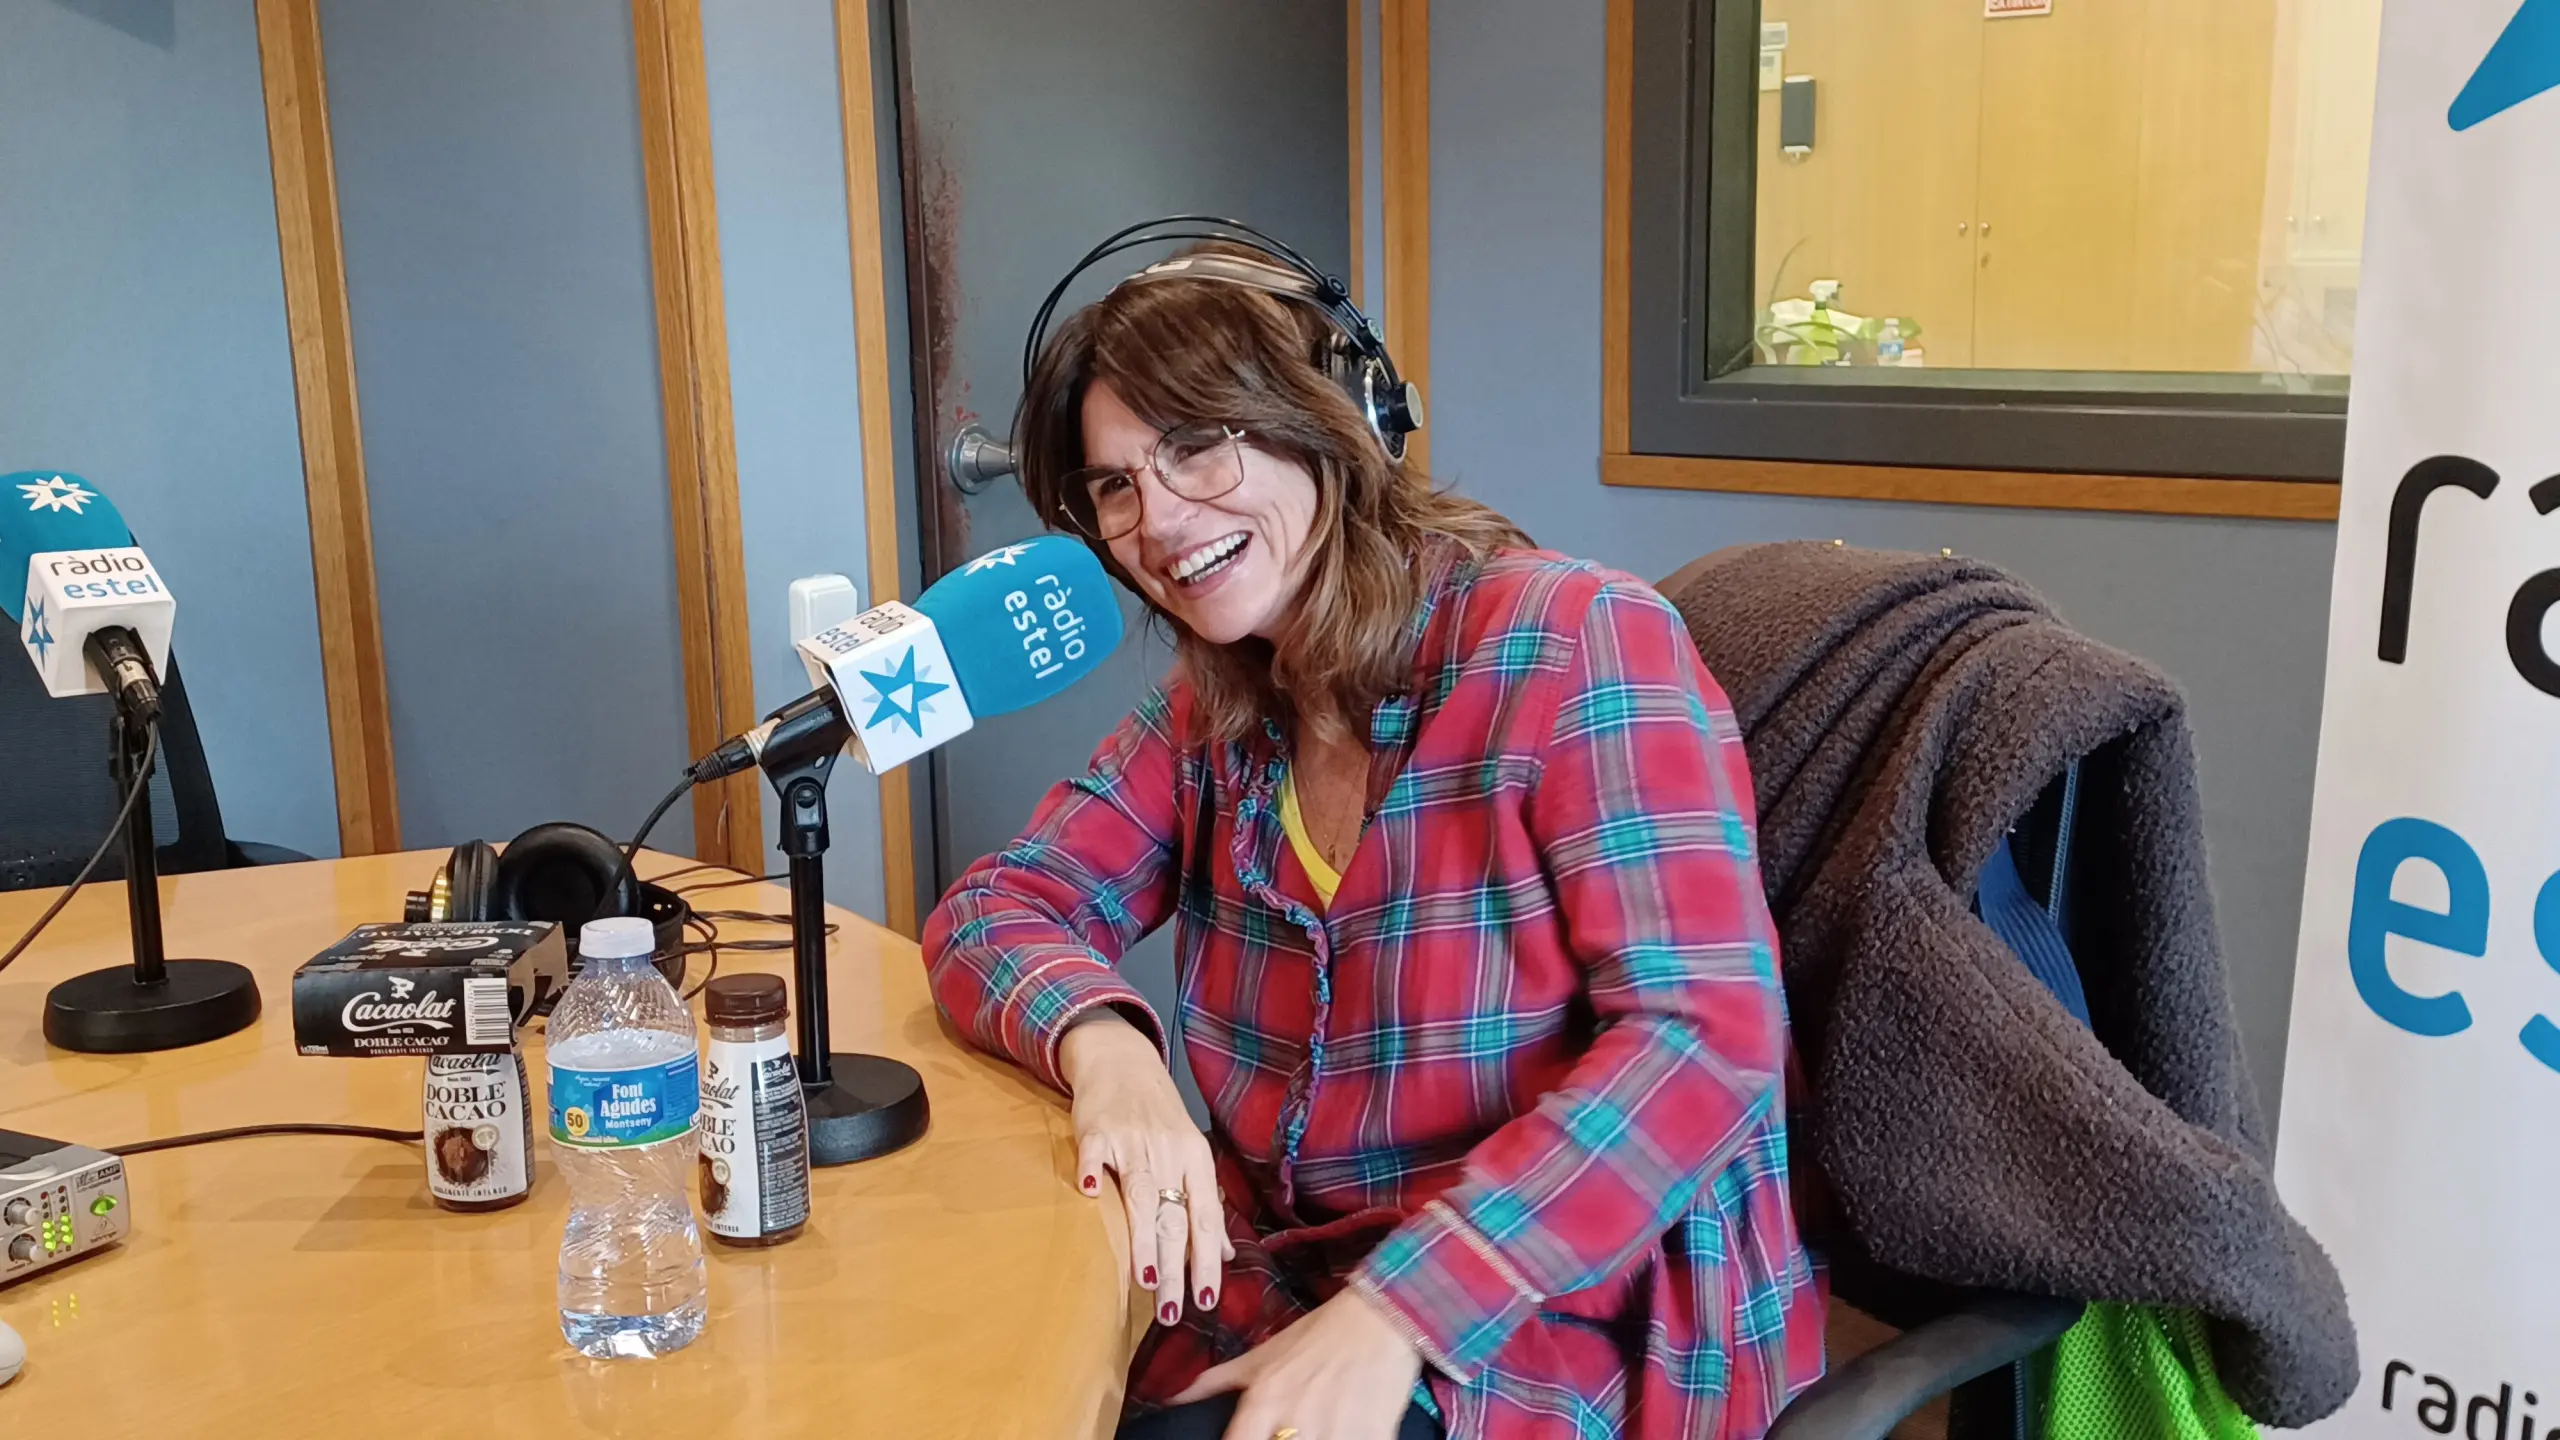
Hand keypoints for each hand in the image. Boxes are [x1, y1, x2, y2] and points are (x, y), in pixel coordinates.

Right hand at [1059, 1009, 1230, 1327]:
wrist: (1123, 1060)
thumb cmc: (1159, 1116)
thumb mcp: (1191, 1154)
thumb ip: (1205, 1204)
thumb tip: (1225, 1254)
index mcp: (1195, 1159)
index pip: (1206, 1218)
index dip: (1207, 1261)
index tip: (1206, 1301)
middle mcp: (1168, 1151)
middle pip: (1175, 1216)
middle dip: (1176, 1268)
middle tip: (1171, 1311)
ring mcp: (1132, 1140)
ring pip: (1141, 1195)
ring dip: (1144, 1238)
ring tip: (1147, 1280)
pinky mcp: (1097, 1129)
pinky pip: (1094, 1153)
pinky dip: (1091, 1171)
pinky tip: (1086, 1195)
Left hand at [1169, 1287, 1422, 1439]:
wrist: (1381, 1317)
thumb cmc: (1318, 1336)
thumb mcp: (1262, 1357)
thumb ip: (1213, 1382)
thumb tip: (1167, 1397)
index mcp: (1263, 1404)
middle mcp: (1293, 1423)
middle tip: (1285, 1436)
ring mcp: (1335, 1433)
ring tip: (1319, 1434)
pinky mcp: (1373, 1436)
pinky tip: (1348, 1434)